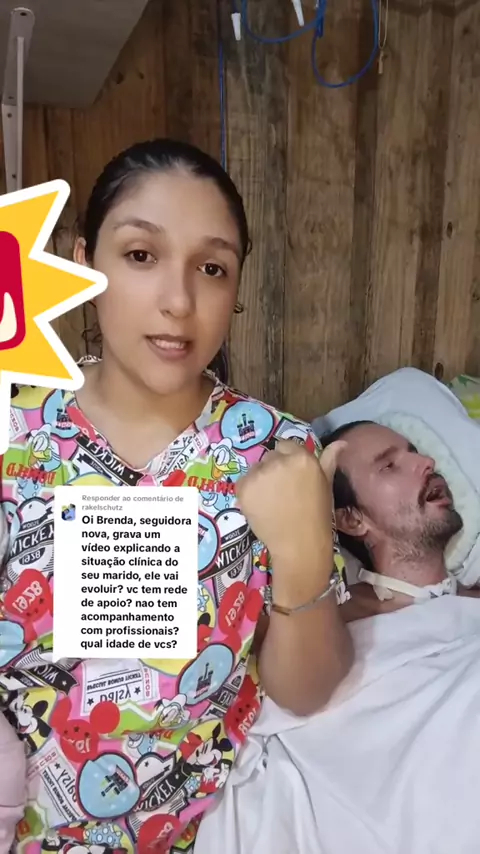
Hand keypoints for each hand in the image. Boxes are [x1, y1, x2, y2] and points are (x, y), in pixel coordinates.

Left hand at [236, 439, 345, 586]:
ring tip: (271, 501)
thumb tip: (341, 442)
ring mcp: (260, 475)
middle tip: (282, 492)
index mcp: (302, 458)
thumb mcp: (326, 485)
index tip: (291, 479)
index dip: (287, 461)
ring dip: (260, 480)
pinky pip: (243, 483)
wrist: (300, 546)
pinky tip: (261, 507)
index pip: (286, 446)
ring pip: (256, 469)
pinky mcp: (244, 488)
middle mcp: (279, 461)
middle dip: (274, 470)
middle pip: (269, 457)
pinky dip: (249, 493)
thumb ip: (329, 460)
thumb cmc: (317, 516)